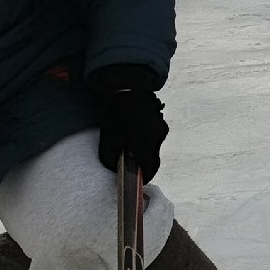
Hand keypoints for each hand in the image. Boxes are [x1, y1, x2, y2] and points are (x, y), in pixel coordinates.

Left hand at [91, 64, 169, 180]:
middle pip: (153, 158)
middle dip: (142, 162)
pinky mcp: (160, 120)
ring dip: (143, 149)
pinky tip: (133, 130)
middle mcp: (158, 138)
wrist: (129, 88)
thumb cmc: (117, 115)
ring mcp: (161, 128)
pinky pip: (154, 135)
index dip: (145, 177)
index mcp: (146, 146)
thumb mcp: (108, 139)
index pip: (151, 169)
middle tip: (128, 161)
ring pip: (153, 146)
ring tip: (128, 142)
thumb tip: (115, 167)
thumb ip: (111, 158)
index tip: (139, 181)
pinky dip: (145, 138)